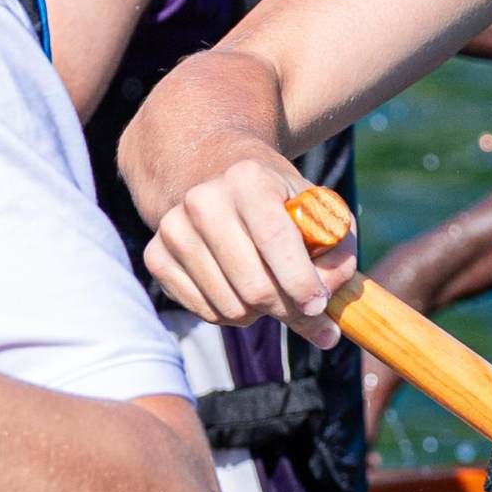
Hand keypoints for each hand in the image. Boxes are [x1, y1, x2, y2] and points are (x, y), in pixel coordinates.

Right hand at [143, 147, 348, 343]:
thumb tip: (328, 312)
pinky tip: (241, 290)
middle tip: (306, 311)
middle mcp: (203, 200)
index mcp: (248, 179)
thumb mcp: (319, 212)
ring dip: (261, 313)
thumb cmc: (280, 202)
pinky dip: (232, 314)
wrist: (217, 177)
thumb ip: (336, 254)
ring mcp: (173, 228)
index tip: (319, 306)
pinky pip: (204, 311)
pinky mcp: (155, 255)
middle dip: (288, 309)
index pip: (276, 240)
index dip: (302, 282)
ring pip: (230, 305)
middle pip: (254, 284)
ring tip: (272, 291)